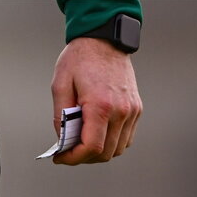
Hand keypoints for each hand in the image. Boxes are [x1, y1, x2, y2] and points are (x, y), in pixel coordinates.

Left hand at [50, 36, 141, 164]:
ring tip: (82, 144)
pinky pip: (127, 137)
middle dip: (85, 157)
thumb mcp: (60, 82)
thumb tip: (63, 138)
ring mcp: (131, 111)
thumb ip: (61, 114)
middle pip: (106, 153)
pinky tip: (98, 134)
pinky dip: (113, 142)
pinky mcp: (136, 108)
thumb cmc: (80, 57)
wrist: (104, 38)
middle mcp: (120, 111)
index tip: (61, 158)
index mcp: (100, 105)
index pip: (92, 146)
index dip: (75, 157)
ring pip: (119, 148)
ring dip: (100, 152)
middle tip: (68, 151)